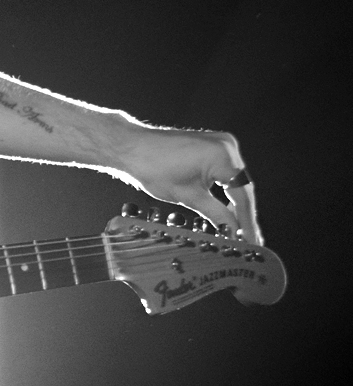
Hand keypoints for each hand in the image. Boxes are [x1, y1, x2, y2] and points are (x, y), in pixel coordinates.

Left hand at [118, 126, 261, 244]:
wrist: (133, 148)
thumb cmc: (154, 169)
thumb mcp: (188, 197)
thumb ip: (217, 215)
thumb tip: (234, 234)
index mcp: (222, 156)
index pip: (242, 195)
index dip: (247, 222)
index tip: (253, 242)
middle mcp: (227, 146)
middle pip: (242, 187)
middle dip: (244, 215)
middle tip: (251, 241)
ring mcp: (222, 143)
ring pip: (236, 181)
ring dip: (237, 205)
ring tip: (242, 232)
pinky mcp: (214, 146)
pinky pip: (227, 172)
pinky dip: (227, 192)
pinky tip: (229, 212)